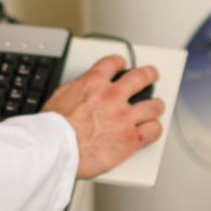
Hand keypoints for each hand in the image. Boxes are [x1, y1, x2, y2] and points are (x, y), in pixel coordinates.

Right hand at [41, 55, 163, 179]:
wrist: (57, 148)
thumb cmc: (54, 128)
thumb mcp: (61, 96)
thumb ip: (78, 90)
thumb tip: (82, 90)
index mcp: (94, 82)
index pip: (112, 63)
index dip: (120, 62)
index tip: (122, 63)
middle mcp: (113, 96)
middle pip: (141, 77)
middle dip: (149, 75)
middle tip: (151, 75)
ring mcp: (124, 117)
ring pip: (153, 106)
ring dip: (156, 106)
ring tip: (156, 107)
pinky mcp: (131, 139)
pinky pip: (153, 131)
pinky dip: (154, 129)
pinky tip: (153, 130)